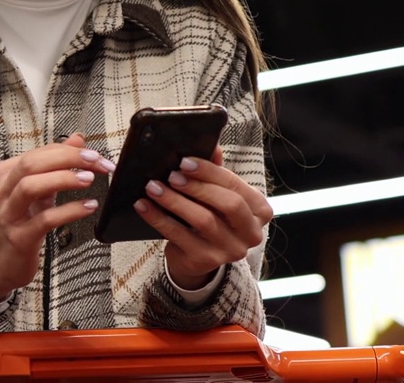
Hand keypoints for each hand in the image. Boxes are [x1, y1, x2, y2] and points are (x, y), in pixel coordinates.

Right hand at [0, 133, 114, 300]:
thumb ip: (56, 164)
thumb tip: (78, 139)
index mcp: (6, 174)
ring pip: (31, 186)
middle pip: (32, 163)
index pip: (39, 152)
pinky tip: (88, 206)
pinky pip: (45, 219)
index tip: (95, 155)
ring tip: (90, 179)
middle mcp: (4, 191)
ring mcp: (9, 214)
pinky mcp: (20, 237)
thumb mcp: (36, 190)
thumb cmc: (18, 223)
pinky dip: (69, 210)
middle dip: (67, 158)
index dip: (69, 150)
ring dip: (64, 179)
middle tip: (96, 161)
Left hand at [134, 146, 272, 289]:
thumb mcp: (217, 194)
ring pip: (203, 220)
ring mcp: (230, 250)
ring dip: (174, 201)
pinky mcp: (206, 261)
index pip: (236, 186)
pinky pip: (179, 236)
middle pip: (228, 204)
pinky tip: (144, 206)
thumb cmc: (211, 216)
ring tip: (153, 187)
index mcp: (259, 211)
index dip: (210, 171)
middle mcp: (251, 234)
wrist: (198, 256)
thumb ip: (216, 172)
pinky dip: (158, 218)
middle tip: (172, 175)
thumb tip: (212, 144)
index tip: (185, 161)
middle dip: (197, 187)